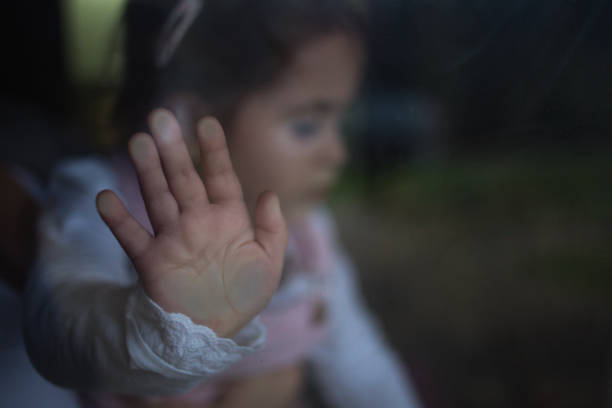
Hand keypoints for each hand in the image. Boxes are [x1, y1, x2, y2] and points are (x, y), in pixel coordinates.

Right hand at [96, 109, 286, 336]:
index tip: (207, 122)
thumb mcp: (269, 264)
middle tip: (161, 117)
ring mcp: (173, 238)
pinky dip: (118, 220)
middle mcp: (198, 221)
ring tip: (137, 141)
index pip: (220, 176)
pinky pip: (132, 237)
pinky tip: (106, 197)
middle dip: (173, 150)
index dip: (214, 151)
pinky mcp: (152, 261)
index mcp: (228, 218)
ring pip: (158, 197)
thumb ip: (272, 229)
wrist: (213, 331)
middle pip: (183, 179)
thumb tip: (269, 194)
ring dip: (147, 171)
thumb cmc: (244, 295)